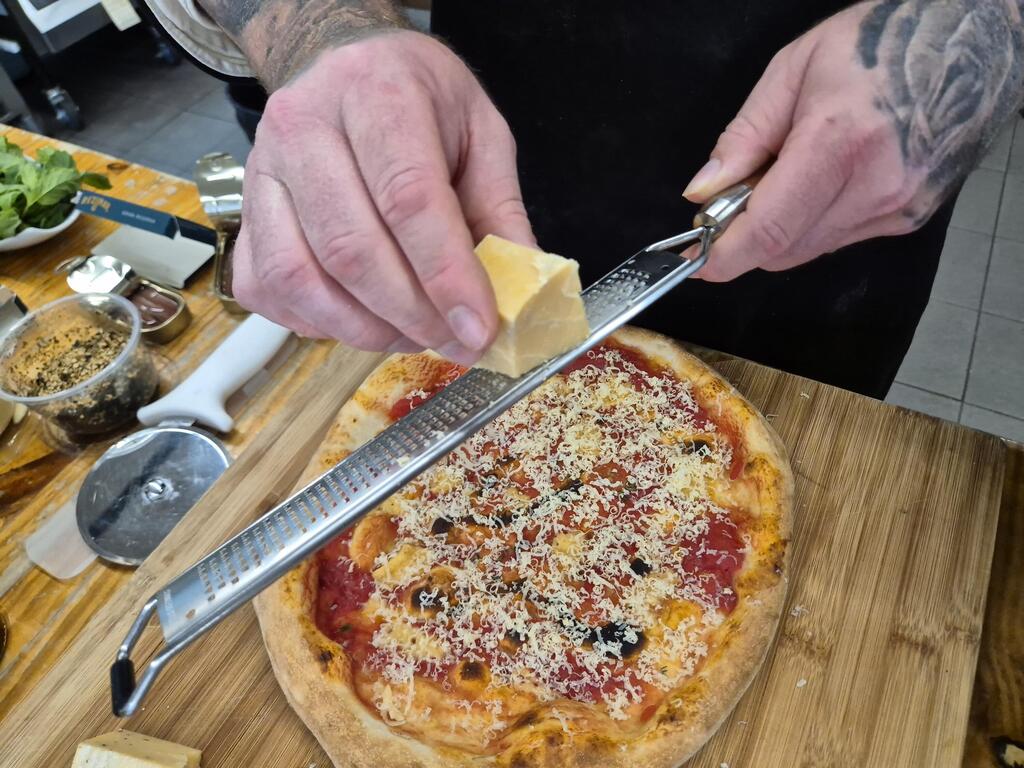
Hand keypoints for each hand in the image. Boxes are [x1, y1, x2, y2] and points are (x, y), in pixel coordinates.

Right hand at [232, 31, 533, 362]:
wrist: (344, 61)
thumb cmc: (419, 100)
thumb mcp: (481, 133)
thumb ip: (501, 210)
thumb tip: (521, 288)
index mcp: (376, 92)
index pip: (407, 198)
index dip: (446, 275)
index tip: (479, 328)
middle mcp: (304, 127)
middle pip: (351, 248)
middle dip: (411, 315)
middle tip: (455, 341)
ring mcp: (262, 172)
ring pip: (302, 278)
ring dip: (365, 328)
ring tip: (414, 335)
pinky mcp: (244, 213)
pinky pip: (270, 289)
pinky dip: (319, 324)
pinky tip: (363, 319)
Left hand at [682, 0, 1022, 280]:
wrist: (970, 43)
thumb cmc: (881, 43)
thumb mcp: (793, 69)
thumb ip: (743, 137)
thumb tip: (703, 193)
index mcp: (840, 141)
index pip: (770, 229)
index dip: (725, 255)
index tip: (697, 263)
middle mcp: (876, 185)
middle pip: (784, 249)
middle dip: (747, 235)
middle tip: (735, 198)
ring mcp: (899, 206)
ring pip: (809, 249)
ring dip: (783, 228)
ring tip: (791, 173)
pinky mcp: (910, 217)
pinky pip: (840, 238)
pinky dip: (816, 221)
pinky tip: (827, 178)